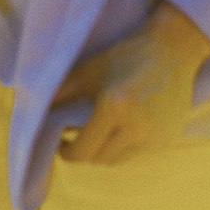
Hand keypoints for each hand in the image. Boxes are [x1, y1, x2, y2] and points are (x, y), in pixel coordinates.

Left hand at [50, 2, 209, 164]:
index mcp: (114, 107)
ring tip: (98, 134)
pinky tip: (120, 128)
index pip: (82, 151)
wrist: (174, 49)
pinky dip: (124, 145)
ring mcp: (155, 134)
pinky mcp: (167, 137)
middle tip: (75, 137)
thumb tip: (35, 113)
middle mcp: (136, 126)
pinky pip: (137, 152)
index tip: (61, 142)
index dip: (66, 152)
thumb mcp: (89, 69)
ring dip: (104, 151)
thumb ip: (60, 92)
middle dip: (84, 151)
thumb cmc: (127, 55)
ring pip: (118, 159)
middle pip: (99, 159)